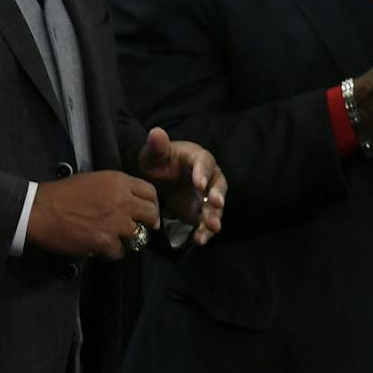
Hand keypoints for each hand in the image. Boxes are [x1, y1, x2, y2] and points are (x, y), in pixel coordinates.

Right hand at [23, 169, 160, 259]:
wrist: (40, 210)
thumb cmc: (63, 194)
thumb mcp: (95, 180)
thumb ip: (117, 189)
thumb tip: (134, 203)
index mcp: (119, 181)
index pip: (150, 192)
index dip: (151, 204)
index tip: (147, 213)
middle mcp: (122, 200)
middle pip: (151, 214)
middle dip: (147, 223)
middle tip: (139, 229)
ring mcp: (114, 222)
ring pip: (137, 236)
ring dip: (128, 239)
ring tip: (115, 239)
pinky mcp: (103, 241)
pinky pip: (119, 252)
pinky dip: (111, 252)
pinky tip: (101, 247)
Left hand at [134, 127, 226, 245]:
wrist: (156, 180)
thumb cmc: (157, 162)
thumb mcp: (153, 154)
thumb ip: (156, 145)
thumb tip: (156, 132)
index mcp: (198, 158)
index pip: (204, 163)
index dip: (203, 173)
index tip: (199, 184)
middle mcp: (208, 177)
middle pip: (218, 185)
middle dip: (218, 195)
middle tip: (216, 204)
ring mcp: (207, 196)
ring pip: (216, 206)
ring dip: (215, 217)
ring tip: (211, 228)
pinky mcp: (202, 212)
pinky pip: (207, 222)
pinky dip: (205, 231)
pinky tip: (199, 240)